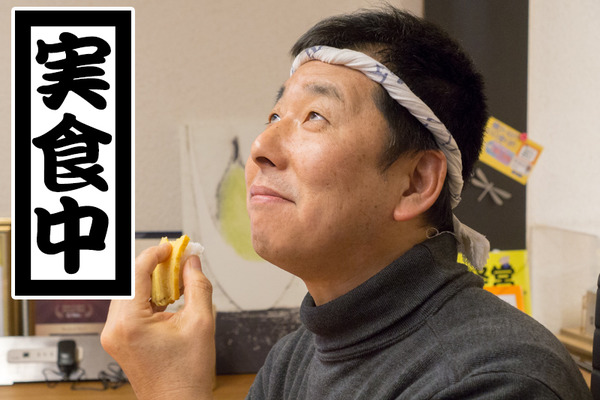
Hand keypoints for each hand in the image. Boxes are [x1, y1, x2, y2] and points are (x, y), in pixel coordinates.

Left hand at [101, 243, 215, 399]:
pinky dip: (149, 297)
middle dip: (155, 267)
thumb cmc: (186, 375)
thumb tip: (191, 261)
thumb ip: (196, 285)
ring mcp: (113, 335)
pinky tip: (169, 297)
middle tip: (179, 259)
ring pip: (130, 292)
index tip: (171, 247)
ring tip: (178, 279)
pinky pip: (130, 306)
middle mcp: (114, 328)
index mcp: (129, 323)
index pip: (136, 274)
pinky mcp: (119, 339)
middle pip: (130, 281)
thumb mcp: (200, 322)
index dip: (155, 254)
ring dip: (152, 281)